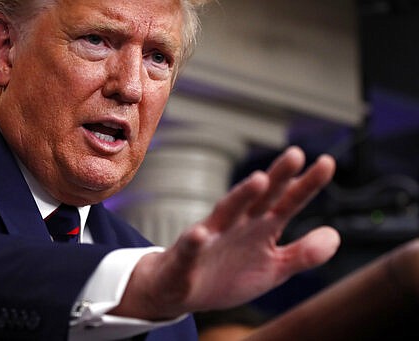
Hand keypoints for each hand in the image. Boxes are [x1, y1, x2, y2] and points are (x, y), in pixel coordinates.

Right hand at [112, 146, 339, 319]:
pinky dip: (194, 242)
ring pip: (226, 213)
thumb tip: (334, 236)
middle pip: (259, 199)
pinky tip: (200, 234)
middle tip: (296, 154)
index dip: (306, 185)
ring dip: (240, 197)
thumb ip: (303, 254)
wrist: (183, 291)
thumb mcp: (274, 269)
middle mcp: (237, 225)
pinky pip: (190, 249)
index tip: (326, 163)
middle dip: (277, 178)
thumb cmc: (228, 274)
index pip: (287, 203)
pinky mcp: (186, 258)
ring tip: (259, 181)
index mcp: (260, 228)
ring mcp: (211, 239)